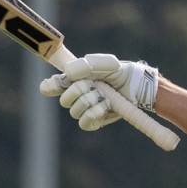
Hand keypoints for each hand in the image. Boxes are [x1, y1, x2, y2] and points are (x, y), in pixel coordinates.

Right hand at [39, 54, 158, 131]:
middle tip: (93, 86)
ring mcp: (86, 109)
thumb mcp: (104, 64)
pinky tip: (105, 106)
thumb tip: (68, 75)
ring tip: (104, 95)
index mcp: (74, 79)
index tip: (52, 86)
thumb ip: (85, 66)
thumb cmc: (120, 73)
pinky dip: (94, 114)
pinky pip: (84, 123)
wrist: (137, 86)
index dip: (50, 87)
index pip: (52, 86)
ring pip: (74, 112)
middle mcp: (77, 95)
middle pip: (64, 100)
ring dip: (90, 102)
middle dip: (78, 92)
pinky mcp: (95, 121)